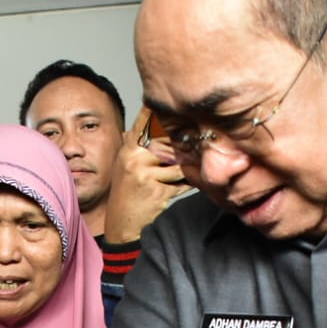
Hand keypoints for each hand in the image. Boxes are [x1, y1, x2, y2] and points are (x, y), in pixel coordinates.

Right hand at [104, 109, 191, 244]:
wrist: (122, 224)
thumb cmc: (127, 192)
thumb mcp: (127, 163)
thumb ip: (139, 141)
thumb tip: (153, 115)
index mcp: (128, 148)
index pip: (146, 120)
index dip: (162, 110)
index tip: (179, 103)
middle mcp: (134, 158)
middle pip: (170, 138)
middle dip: (187, 140)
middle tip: (204, 136)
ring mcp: (145, 174)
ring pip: (180, 160)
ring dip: (192, 163)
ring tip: (201, 161)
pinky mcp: (157, 191)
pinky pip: (183, 181)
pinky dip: (191, 181)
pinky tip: (194, 180)